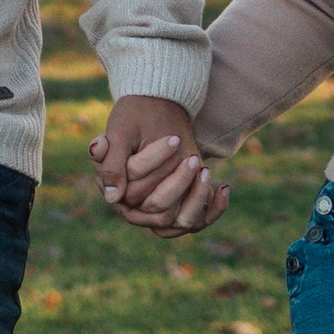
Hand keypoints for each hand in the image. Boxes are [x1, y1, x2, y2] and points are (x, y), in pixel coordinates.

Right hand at [89, 95, 229, 238]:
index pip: (136, 190)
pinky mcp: (178, 210)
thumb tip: (114, 196)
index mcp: (116, 191)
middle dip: (179, 182)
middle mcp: (135, 209)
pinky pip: (198, 221)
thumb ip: (111, 161)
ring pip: (180, 220)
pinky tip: (223, 187)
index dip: (155, 165)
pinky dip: (213, 209)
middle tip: (194, 158)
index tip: (175, 139)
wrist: (153, 112)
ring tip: (206, 170)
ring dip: (196, 197)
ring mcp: (158, 212)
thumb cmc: (133, 121)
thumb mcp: (121, 133)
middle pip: (158, 207)